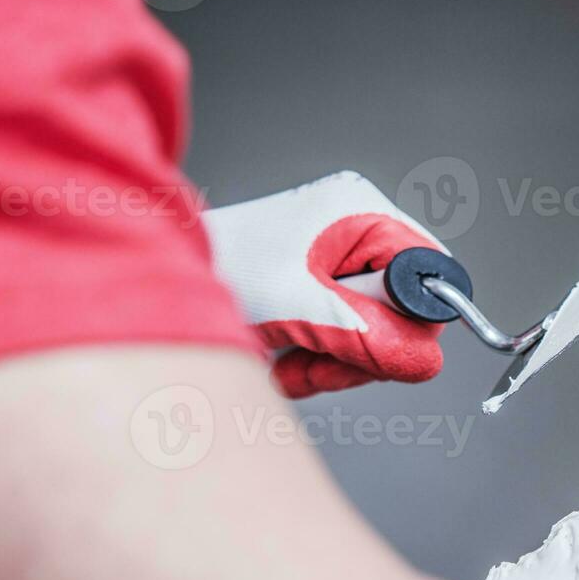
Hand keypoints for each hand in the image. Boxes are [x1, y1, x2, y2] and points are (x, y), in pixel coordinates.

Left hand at [203, 172, 447, 397]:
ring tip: (291, 367)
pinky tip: (283, 363)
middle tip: (320, 366)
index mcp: (359, 212)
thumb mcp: (296, 307)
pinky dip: (316, 359)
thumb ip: (365, 335)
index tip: (379, 351)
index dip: (415, 319)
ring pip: (373, 332)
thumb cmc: (214, 269)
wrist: (148, 281)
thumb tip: (424, 359)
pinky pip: (343, 336)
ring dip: (334, 364)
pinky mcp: (316, 289)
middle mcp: (353, 230)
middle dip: (362, 350)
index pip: (430, 271)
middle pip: (402, 310)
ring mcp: (334, 261)